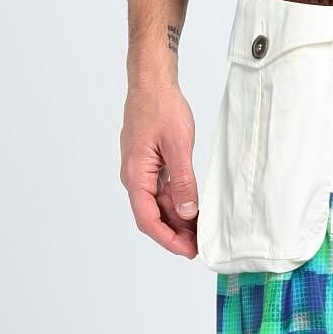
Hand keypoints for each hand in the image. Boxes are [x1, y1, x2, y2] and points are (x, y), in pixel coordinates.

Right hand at [120, 81, 198, 258]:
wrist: (151, 83)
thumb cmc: (161, 107)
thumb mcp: (178, 146)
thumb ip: (183, 182)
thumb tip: (187, 212)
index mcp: (136, 175)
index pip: (147, 219)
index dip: (168, 239)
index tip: (188, 250)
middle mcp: (133, 177)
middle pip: (151, 216)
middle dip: (174, 234)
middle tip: (199, 245)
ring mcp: (140, 171)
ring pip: (156, 205)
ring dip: (176, 220)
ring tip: (199, 230)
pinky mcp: (148, 165)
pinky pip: (159, 191)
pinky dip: (175, 203)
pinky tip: (192, 208)